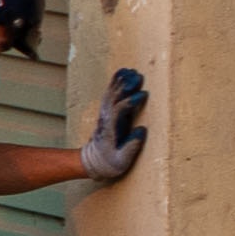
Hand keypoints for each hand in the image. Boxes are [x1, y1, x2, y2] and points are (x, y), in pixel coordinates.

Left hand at [82, 65, 152, 184]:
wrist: (91, 163)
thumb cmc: (108, 164)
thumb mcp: (121, 161)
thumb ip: (131, 147)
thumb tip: (142, 130)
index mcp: (110, 130)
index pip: (118, 111)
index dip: (129, 102)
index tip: (143, 95)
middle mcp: (106, 119)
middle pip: (114, 98)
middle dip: (125, 87)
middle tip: (138, 76)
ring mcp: (106, 115)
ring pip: (111, 94)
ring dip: (120, 82)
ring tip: (131, 71)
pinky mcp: (108, 113)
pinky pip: (111, 95)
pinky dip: (116, 83)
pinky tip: (122, 73)